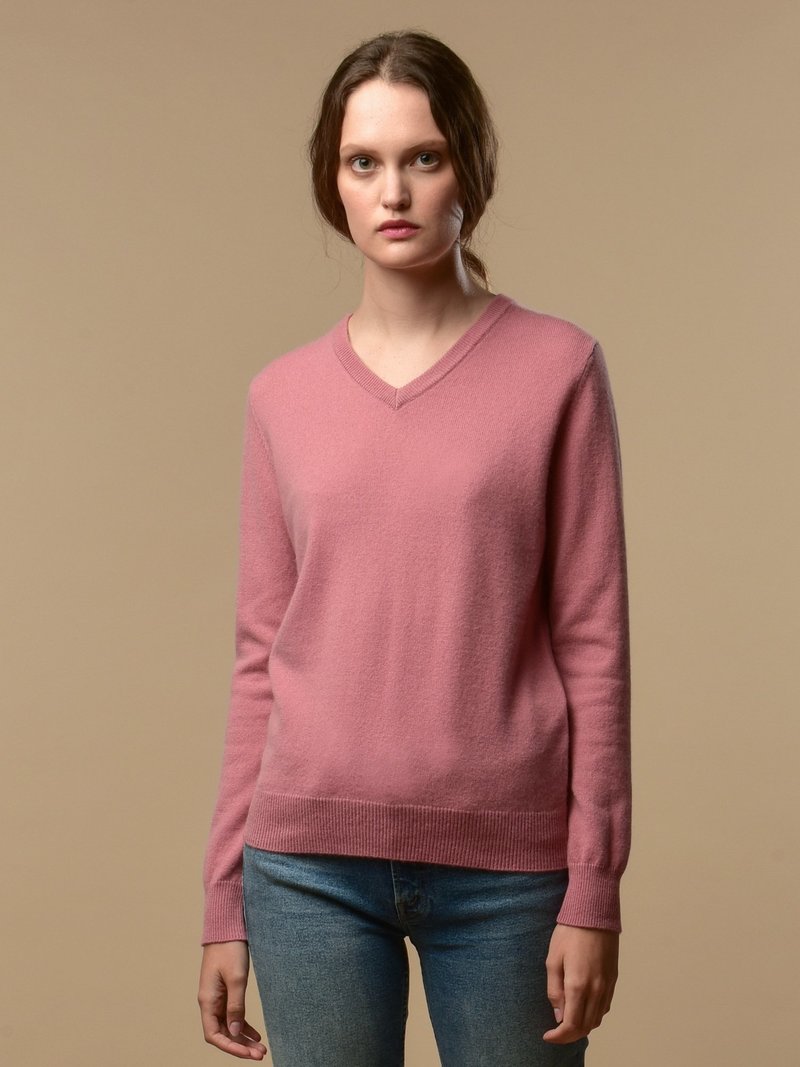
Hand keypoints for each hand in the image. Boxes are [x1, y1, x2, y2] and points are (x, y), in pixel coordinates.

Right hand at [198, 940, 267, 1058]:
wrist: (226, 927)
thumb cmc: (229, 949)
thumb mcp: (237, 978)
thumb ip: (236, 1006)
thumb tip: (235, 1031)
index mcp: (207, 1001)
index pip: (214, 1035)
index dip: (230, 1047)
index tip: (247, 1054)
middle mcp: (210, 1002)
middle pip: (223, 1033)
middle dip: (240, 1046)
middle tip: (260, 1055)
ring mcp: (217, 997)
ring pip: (229, 1026)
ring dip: (243, 1038)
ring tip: (260, 1048)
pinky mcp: (225, 991)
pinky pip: (233, 1015)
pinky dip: (243, 1025)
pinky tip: (255, 1034)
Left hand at [543, 923, 618, 1043]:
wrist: (594, 913)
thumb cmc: (569, 933)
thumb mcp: (552, 959)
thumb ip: (554, 990)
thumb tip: (559, 1015)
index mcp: (578, 986)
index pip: (571, 1026)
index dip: (559, 1037)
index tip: (547, 1036)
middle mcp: (596, 990)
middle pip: (586, 1027)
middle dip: (570, 1035)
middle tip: (556, 1031)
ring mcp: (608, 985)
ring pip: (597, 1019)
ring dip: (583, 1026)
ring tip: (568, 1020)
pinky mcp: (614, 979)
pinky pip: (605, 1007)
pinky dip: (594, 1014)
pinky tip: (583, 1007)